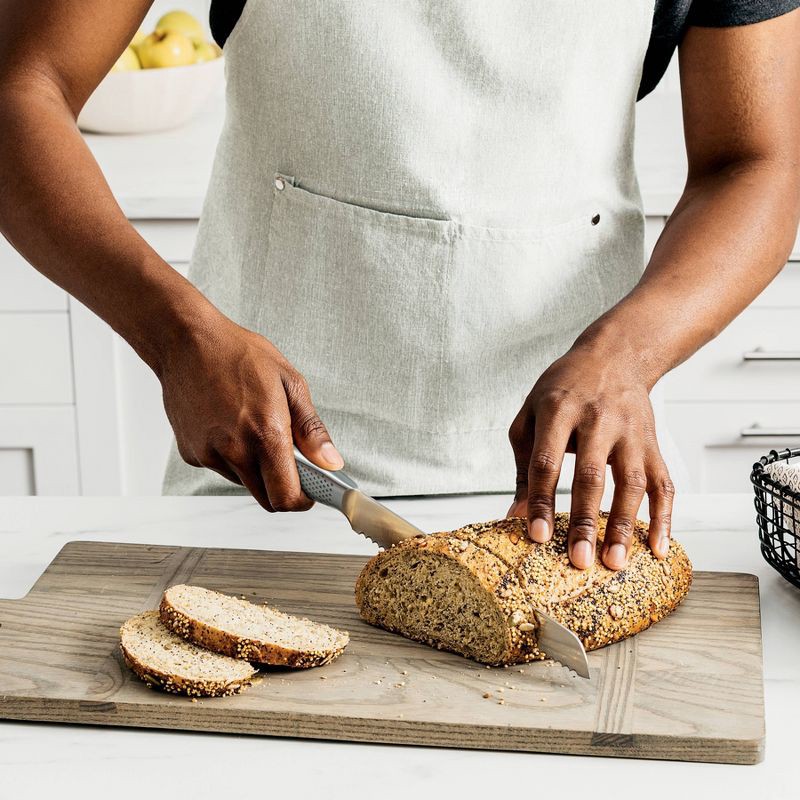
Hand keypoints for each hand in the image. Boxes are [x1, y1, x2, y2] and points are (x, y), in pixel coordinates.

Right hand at [157, 310, 343, 510]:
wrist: (186, 342)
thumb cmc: (239, 355)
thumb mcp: (290, 383)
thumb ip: (311, 429)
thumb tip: (330, 461)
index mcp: (265, 434)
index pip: (286, 497)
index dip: (303, 500)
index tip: (311, 491)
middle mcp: (235, 450)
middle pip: (266, 498)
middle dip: (282, 487)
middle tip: (288, 460)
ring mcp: (209, 454)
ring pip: (244, 482)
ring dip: (256, 468)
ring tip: (254, 428)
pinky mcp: (191, 453)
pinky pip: (221, 467)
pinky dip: (232, 456)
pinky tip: (230, 425)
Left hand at [506, 342, 673, 569]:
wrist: (615, 356)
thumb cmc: (563, 390)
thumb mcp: (531, 415)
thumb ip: (524, 465)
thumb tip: (515, 516)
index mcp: (559, 410)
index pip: (547, 462)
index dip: (541, 499)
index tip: (536, 535)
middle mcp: (598, 420)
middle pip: (591, 475)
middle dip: (584, 520)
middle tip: (578, 560)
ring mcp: (630, 432)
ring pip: (630, 482)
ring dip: (623, 525)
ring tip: (614, 562)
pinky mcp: (653, 443)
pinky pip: (662, 483)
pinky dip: (663, 517)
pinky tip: (657, 548)